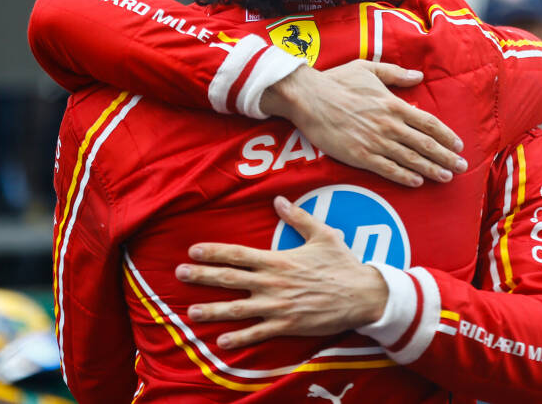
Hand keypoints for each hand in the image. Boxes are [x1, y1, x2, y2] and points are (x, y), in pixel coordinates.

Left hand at [175, 196, 388, 348]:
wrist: (363, 295)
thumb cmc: (343, 264)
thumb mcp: (323, 234)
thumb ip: (298, 218)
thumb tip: (279, 200)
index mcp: (278, 259)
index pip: (238, 254)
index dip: (214, 252)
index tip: (193, 251)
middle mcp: (273, 283)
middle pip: (230, 279)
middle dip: (202, 277)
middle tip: (179, 275)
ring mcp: (278, 306)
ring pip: (238, 309)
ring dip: (212, 310)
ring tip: (191, 312)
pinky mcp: (287, 325)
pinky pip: (258, 333)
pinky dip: (239, 338)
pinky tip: (221, 342)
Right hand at [259, 60, 465, 186]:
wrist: (309, 98)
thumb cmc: (337, 81)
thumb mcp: (368, 69)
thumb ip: (396, 74)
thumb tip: (418, 76)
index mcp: (393, 104)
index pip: (429, 123)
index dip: (446, 136)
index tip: (458, 145)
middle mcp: (389, 125)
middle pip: (426, 144)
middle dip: (446, 157)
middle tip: (461, 167)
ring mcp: (375, 142)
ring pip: (411, 159)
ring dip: (431, 169)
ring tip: (446, 177)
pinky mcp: (360, 156)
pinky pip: (388, 169)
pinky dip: (405, 176)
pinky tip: (417, 182)